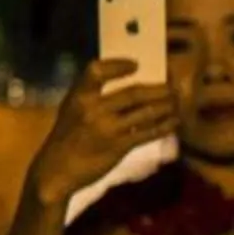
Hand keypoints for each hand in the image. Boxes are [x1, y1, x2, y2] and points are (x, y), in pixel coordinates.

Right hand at [29, 58, 180, 203]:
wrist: (57, 170)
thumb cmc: (67, 137)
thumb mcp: (72, 111)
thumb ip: (93, 97)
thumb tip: (132, 83)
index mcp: (78, 97)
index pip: (96, 71)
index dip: (117, 65)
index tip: (136, 64)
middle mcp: (92, 109)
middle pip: (133, 92)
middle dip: (158, 88)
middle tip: (173, 85)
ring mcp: (107, 128)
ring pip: (146, 111)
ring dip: (166, 105)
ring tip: (176, 102)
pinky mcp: (119, 147)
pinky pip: (148, 132)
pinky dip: (165, 125)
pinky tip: (174, 121)